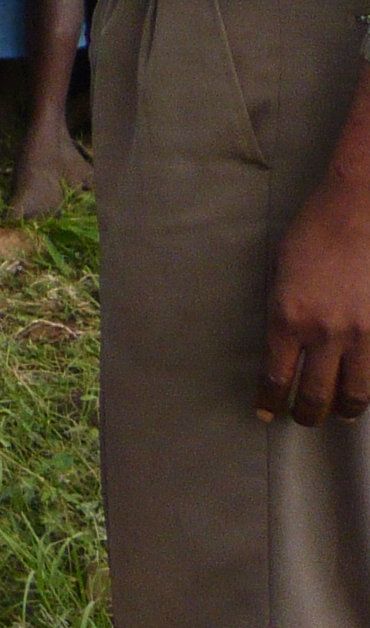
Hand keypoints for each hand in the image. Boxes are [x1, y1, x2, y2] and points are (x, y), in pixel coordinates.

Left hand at [261, 171, 369, 424]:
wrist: (360, 209)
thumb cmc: (314, 231)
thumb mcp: (281, 271)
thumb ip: (283, 311)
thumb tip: (285, 343)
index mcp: (288, 317)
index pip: (276, 376)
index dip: (270, 401)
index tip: (267, 413)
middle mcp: (325, 333)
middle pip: (315, 394)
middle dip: (306, 413)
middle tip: (304, 418)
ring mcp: (363, 333)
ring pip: (355, 393)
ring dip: (344, 409)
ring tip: (339, 412)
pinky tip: (366, 388)